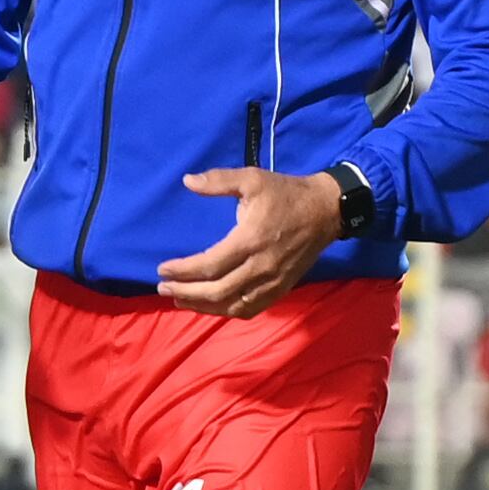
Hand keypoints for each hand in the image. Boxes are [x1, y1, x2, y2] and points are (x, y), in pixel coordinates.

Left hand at [155, 168, 343, 317]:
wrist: (326, 211)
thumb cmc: (286, 194)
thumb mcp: (253, 178)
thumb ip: (219, 181)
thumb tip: (187, 181)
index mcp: (250, 239)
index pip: (209, 265)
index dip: (183, 271)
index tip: (162, 269)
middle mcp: (260, 267)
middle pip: (216, 291)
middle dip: (185, 292)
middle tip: (163, 287)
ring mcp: (272, 282)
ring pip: (232, 305)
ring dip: (202, 306)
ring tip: (180, 299)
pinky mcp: (281, 289)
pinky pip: (250, 309)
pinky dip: (227, 311)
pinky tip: (211, 307)